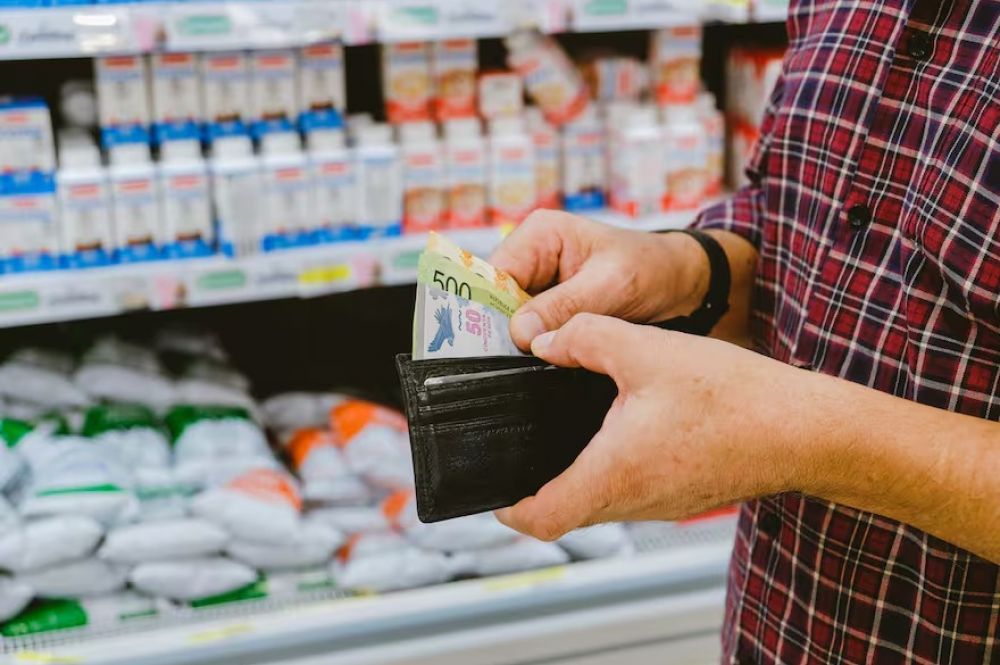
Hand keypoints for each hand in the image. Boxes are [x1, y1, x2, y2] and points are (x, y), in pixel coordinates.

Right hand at [489, 210, 708, 350]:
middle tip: (527, 359)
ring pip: (512, 320)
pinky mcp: (550, 308)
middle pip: (497, 300)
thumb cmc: (653, 269)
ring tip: (544, 360)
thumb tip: (520, 332)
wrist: (682, 284)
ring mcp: (540, 284)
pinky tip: (552, 359)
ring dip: (526, 342)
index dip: (493, 310)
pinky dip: (541, 347)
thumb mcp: (611, 286)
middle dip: (509, 331)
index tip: (506, 344)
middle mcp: (532, 256)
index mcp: (540, 234)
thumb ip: (565, 307)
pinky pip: (532, 331)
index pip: (494, 274)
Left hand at [495, 314, 814, 540]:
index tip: (492, 487)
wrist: (805, 428)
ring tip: (564, 431)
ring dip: (576, 476)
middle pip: (566, 513)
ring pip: (600, 503)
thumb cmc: (733, 396)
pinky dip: (612, 471)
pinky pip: (632, 493)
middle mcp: (634, 501)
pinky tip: (618, 429)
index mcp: (613, 473)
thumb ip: (584, 337)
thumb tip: (544, 339)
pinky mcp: (683, 496)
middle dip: (538, 488)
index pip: (540, 518)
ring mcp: (662, 505)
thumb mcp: (646, 350)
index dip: (507, 508)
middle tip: (521, 445)